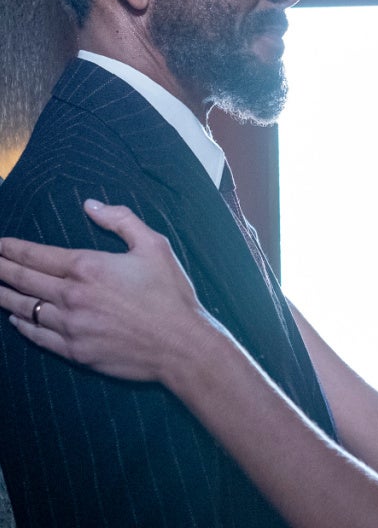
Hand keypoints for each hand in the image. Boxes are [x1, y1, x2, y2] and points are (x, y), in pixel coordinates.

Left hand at [0, 199, 210, 381]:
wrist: (180, 344)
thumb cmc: (170, 293)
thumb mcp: (154, 245)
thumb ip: (121, 220)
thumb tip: (90, 205)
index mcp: (88, 267)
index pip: (36, 255)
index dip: (11, 249)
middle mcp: (72, 296)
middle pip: (23, 280)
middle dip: (0, 269)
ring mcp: (71, 326)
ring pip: (25, 309)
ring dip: (5, 297)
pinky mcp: (76, 351)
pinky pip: (38, 336)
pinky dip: (23, 325)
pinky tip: (16, 320)